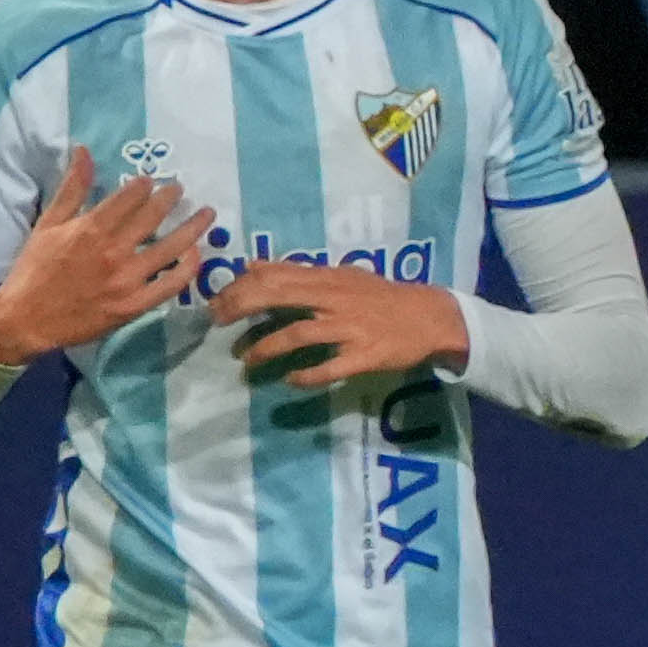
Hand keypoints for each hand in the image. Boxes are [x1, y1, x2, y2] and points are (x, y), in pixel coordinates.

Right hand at [0, 161, 207, 361]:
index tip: (152, 181)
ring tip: (207, 213)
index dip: (145, 186)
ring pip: (173, 247)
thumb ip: (71, 188)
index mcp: (91, 229)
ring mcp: (128, 279)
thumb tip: (84, 151)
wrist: (25, 319)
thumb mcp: (48, 224)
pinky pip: (172, 283)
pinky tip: (196, 253)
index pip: (129, 198)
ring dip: (194, 227)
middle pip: (154, 217)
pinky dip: (188, 267)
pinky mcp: (135, 305)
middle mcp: (113, 251)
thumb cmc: (34, 269)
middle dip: (171, 197)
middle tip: (180, 188)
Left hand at [218, 260, 470, 398]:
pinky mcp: (365, 355)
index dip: (239, 286)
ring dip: (266, 347)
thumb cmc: (381, 296)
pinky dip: (307, 376)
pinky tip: (292, 380)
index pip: (273, 275)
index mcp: (327, 278)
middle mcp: (334, 299)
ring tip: (248, 360)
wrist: (430, 316)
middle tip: (217, 324)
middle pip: (277, 296)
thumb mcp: (340, 275)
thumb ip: (296, 272)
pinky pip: (330, 368)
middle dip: (241, 308)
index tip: (218, 302)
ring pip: (298, 334)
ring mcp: (350, 328)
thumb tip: (252, 265)